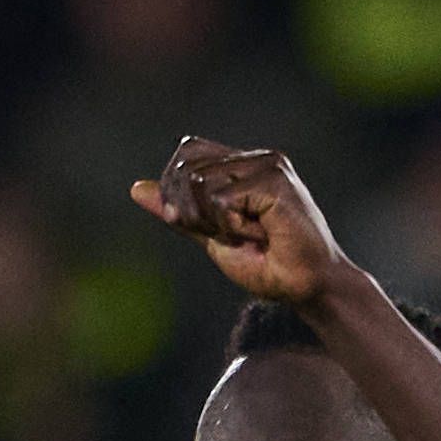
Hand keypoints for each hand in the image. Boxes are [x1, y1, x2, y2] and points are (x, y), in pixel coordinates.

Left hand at [130, 135, 348, 307]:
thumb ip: (178, 211)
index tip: (203, 225)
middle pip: (186, 166)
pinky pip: (221, 199)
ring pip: (200, 182)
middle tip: (229, 234)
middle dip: (192, 210)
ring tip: (250, 234)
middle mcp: (254, 157)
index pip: (187, 154)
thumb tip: (136, 188)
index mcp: (240, 165)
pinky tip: (261, 233)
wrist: (304, 286)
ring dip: (215, 221)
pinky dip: (232, 225)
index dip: (178, 191)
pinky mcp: (275, 178)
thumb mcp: (209, 235)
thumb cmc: (266, 264)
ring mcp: (267, 164)